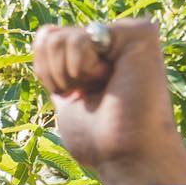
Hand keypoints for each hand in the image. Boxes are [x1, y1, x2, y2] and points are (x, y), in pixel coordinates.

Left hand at [37, 18, 185, 184]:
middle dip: (56, 75)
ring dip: (70, 74)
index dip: (47, 74)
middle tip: (90, 94)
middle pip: (48, 36)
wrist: (124, 152)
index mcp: (98, 51)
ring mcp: (128, 31)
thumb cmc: (98, 135)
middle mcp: (114, 37)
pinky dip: (82, 68)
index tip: (77, 95)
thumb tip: (45, 34)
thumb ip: (58, 61)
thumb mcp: (65, 90)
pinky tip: (111, 80)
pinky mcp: (140, 31)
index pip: (46, 39)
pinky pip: (80, 40)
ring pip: (59, 38)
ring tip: (102, 88)